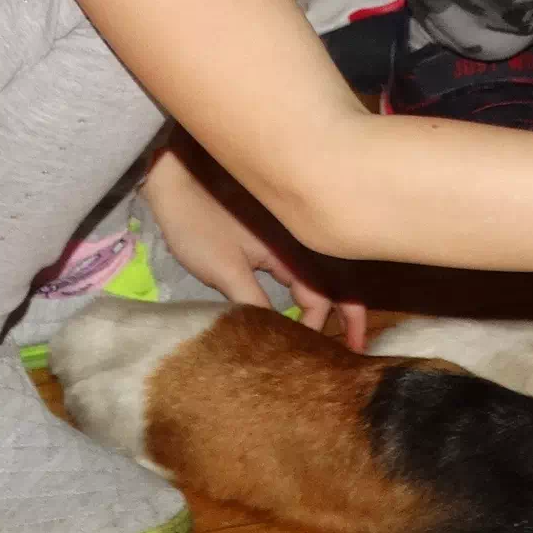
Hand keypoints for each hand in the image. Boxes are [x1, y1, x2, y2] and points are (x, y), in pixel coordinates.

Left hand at [142, 144, 368, 349]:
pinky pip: (301, 267)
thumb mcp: (224, 270)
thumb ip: (254, 304)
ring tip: (332, 335)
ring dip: (330, 304)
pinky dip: (309, 290)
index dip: (319, 327)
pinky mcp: (272, 235)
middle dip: (349, 315)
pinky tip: (301, 307)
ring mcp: (288, 237)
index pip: (321, 296)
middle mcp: (300, 242)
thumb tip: (277, 338)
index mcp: (293, 250)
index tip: (311, 355)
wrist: (177, 177)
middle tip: (355, 348)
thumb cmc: (198, 222)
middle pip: (334, 283)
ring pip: (319, 275)